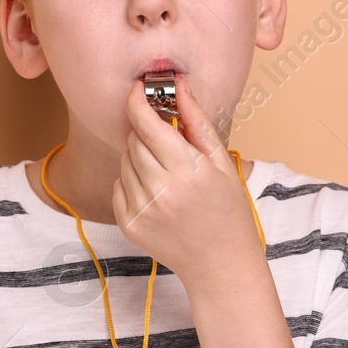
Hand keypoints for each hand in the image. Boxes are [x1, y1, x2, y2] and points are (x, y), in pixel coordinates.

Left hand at [112, 73, 264, 287]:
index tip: (137, 89)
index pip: (147, 125)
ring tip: (167, 175)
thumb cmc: (228, 209)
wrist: (221, 263)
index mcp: (188, 171)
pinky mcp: (129, 224)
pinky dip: (132, 182)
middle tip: (169, 146)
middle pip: (134, 141)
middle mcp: (162, 190)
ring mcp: (142, 209)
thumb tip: (178, 84)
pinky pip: (119, 185)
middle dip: (147, 134)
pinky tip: (158, 194)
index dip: (137, 102)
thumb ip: (197, 121)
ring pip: (124, 162)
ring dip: (140, 159)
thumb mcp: (220, 162)